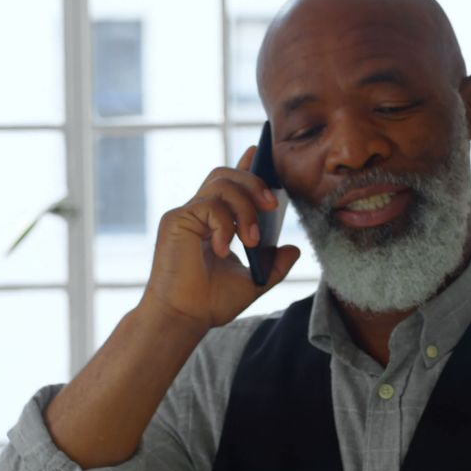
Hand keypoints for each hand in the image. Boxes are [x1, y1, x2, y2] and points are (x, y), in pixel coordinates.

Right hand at [140, 147, 300, 331]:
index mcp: (213, 222)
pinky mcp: (176, 220)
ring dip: (244, 207)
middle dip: (254, 183)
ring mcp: (186, 214)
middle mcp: (198, 213)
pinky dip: (224, 225)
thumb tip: (294, 248)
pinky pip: (209, 205)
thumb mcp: (253, 282)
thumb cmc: (209, 302)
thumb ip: (274, 265)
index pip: (230, 185)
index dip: (245, 166)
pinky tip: (224, 250)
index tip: (258, 152)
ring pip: (221, 183)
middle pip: (226, 175)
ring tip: (251, 239)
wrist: (183, 318)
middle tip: (272, 206)